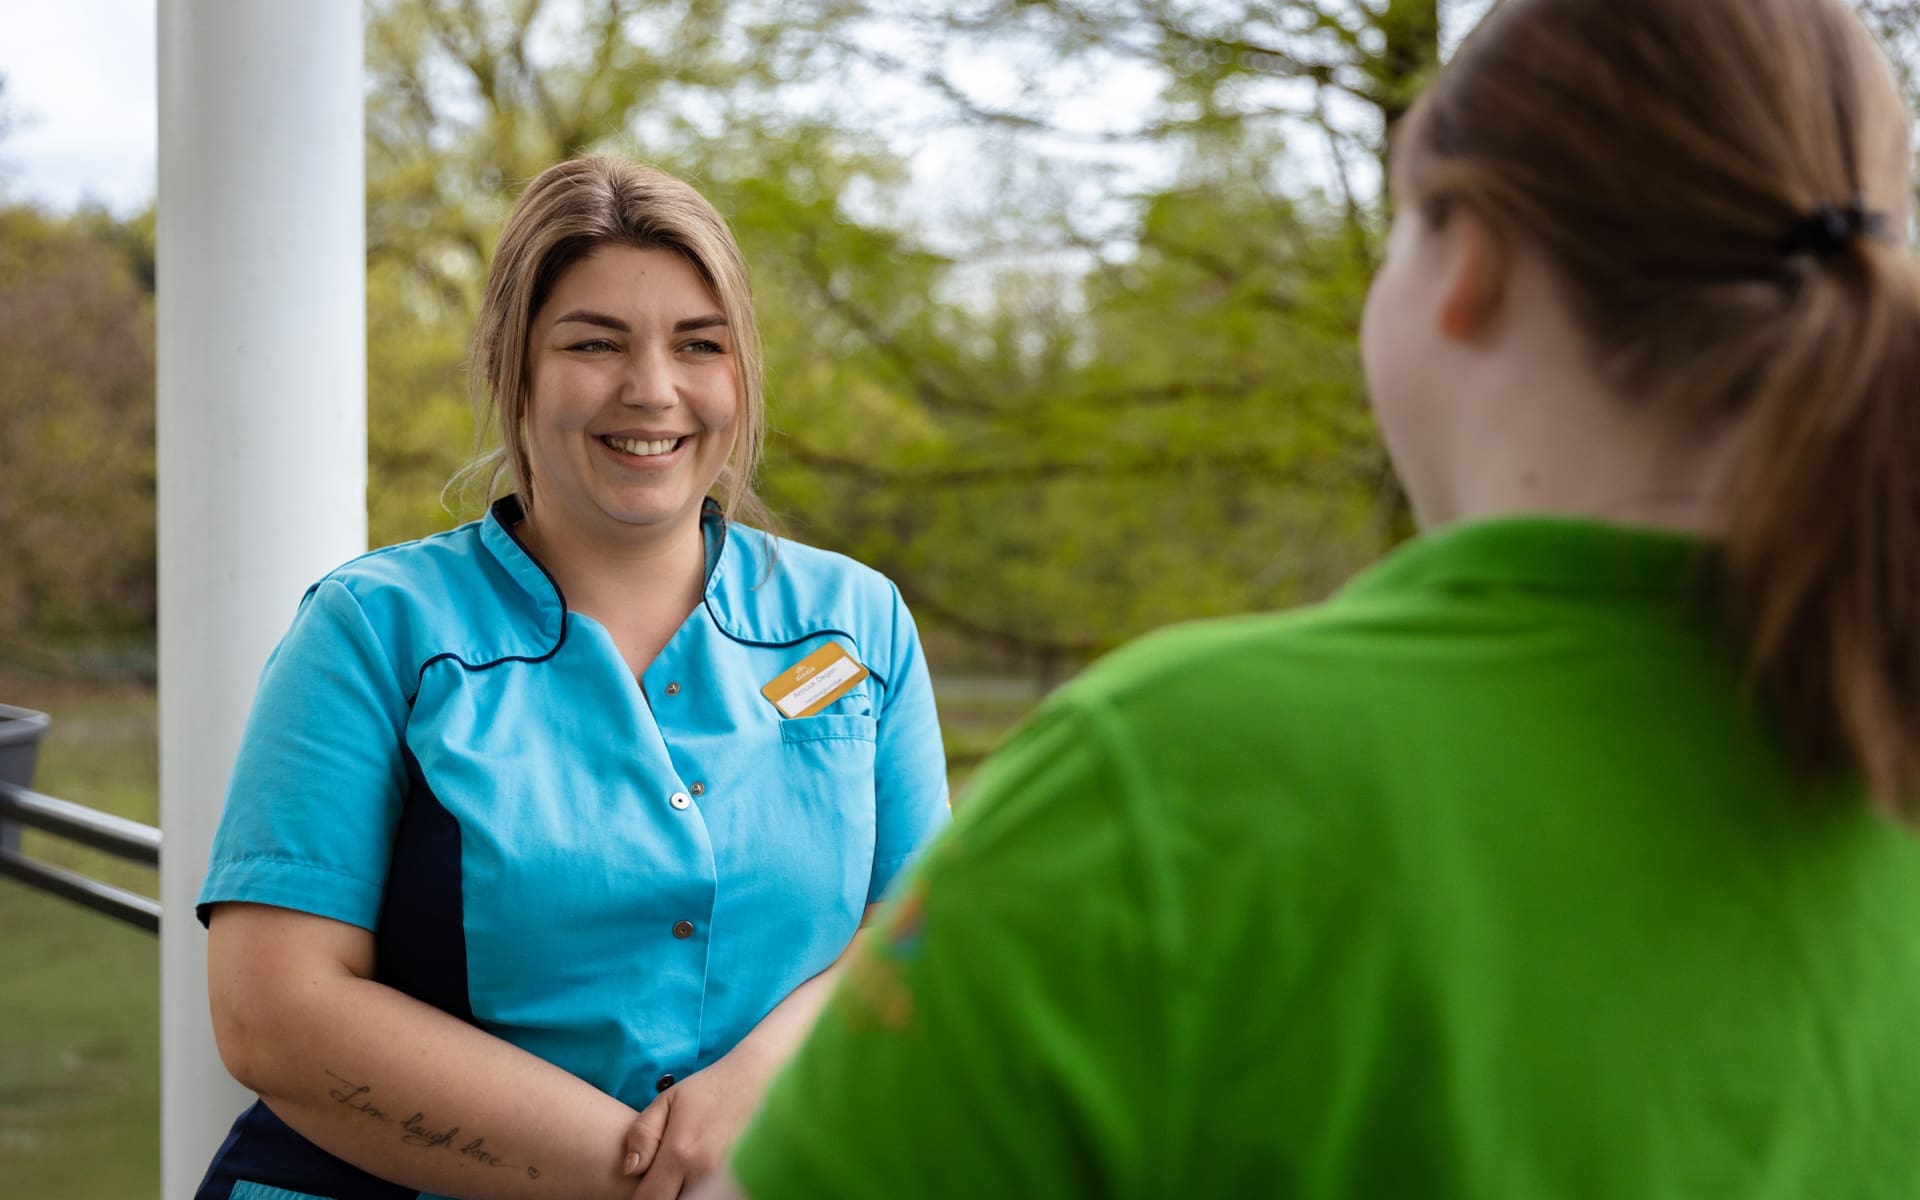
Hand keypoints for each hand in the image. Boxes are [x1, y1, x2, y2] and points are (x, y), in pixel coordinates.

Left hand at [622, 1048, 776, 1199]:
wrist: (761, 1078)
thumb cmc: (711, 1088)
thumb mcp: (668, 1100)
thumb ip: (642, 1134)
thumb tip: (630, 1170)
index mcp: (681, 1153)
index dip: (644, 1196)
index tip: (648, 1185)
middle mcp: (705, 1171)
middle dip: (666, 1196)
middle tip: (668, 1178)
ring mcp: (729, 1179)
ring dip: (688, 1193)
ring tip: (687, 1176)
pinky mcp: (746, 1180)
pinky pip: (720, 1197)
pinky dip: (710, 1192)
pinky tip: (706, 1177)